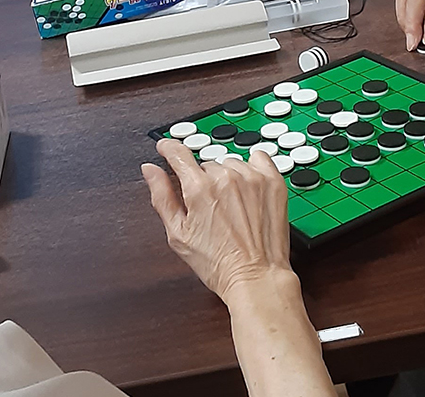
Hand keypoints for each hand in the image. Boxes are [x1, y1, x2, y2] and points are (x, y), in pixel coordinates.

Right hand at [142, 140, 293, 303]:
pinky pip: (258, 159)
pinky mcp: (273, 182)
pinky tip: (250, 190)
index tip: (167, 148)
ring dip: (228, 178)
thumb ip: (162, 196)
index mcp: (199, 188)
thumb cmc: (218, 262)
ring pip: (230, 164)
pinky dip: (252, 169)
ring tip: (232, 207)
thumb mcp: (179, 234)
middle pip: (206, 165)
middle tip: (210, 208)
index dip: (169, 148)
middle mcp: (225, 178)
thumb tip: (150, 170)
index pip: (178, 153)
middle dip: (204, 181)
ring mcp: (251, 178)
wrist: (256, 276)